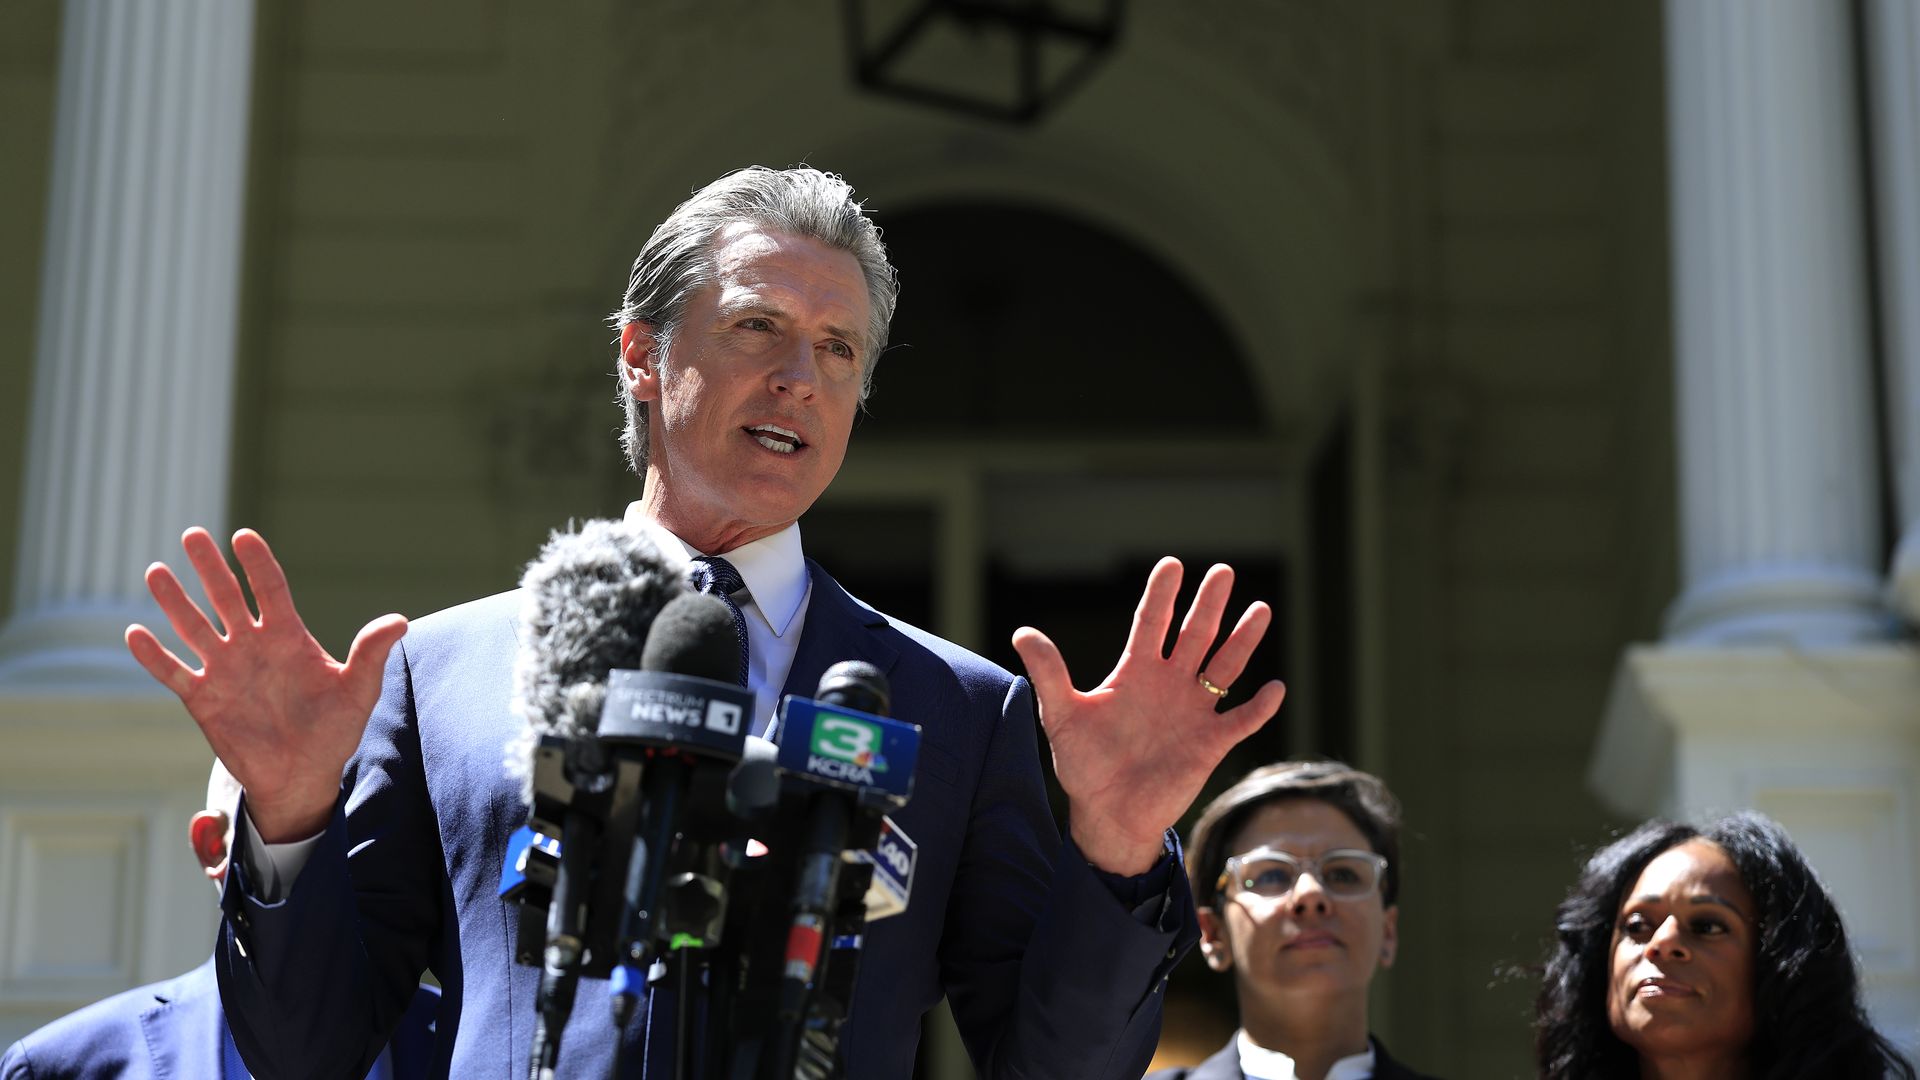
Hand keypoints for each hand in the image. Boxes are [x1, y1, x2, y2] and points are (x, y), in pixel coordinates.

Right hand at [126, 528, 406, 841]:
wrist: (304, 774)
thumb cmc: (334, 729)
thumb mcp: (358, 690)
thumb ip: (371, 653)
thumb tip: (399, 621)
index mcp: (288, 637)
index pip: (271, 590)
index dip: (258, 564)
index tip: (244, 537)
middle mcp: (252, 646)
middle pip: (227, 599)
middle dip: (210, 568)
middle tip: (193, 535)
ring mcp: (225, 670)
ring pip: (194, 628)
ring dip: (174, 602)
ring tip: (156, 571)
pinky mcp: (204, 699)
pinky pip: (174, 674)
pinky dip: (154, 656)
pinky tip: (135, 632)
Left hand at [1011, 557, 1284, 874]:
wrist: (1108, 812)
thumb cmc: (1084, 763)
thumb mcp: (1061, 714)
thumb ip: (1049, 673)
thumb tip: (1021, 632)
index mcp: (1136, 672)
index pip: (1152, 623)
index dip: (1162, 595)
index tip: (1172, 565)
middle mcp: (1169, 683)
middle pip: (1194, 634)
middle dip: (1208, 604)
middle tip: (1223, 571)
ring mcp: (1193, 711)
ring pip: (1224, 667)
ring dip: (1243, 641)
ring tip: (1260, 609)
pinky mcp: (1210, 744)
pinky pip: (1241, 721)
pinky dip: (1259, 708)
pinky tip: (1275, 688)